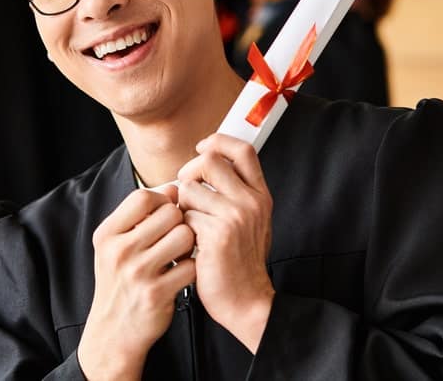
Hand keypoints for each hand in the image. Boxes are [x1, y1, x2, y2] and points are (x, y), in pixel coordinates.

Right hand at [78, 187, 195, 380]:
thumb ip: (139, 217)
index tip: (166, 213)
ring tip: (180, 255)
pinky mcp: (157, 294)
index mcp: (107, 234)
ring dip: (189, 245)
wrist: (113, 332)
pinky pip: (190, 266)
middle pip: (170, 213)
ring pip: (184, 236)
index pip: (143, 196)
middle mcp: (119, 251)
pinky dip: (191, 270)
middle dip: (180, 222)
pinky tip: (180, 275)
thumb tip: (174, 187)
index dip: (162, 200)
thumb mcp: (115, 246)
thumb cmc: (119, 282)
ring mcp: (138, 273)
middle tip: (175, 238)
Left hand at [177, 134, 274, 352]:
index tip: (202, 148)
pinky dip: (182, 230)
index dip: (219, 141)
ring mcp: (236, 216)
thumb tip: (206, 164)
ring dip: (183, 207)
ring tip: (192, 228)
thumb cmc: (241, 262)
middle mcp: (251, 202)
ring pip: (190, 189)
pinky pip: (185, 216)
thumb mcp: (250, 221)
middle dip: (189, 174)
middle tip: (187, 194)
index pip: (243, 151)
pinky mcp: (217, 234)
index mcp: (260, 195)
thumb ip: (235, 193)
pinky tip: (192, 246)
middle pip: (209, 161)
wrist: (247, 301)